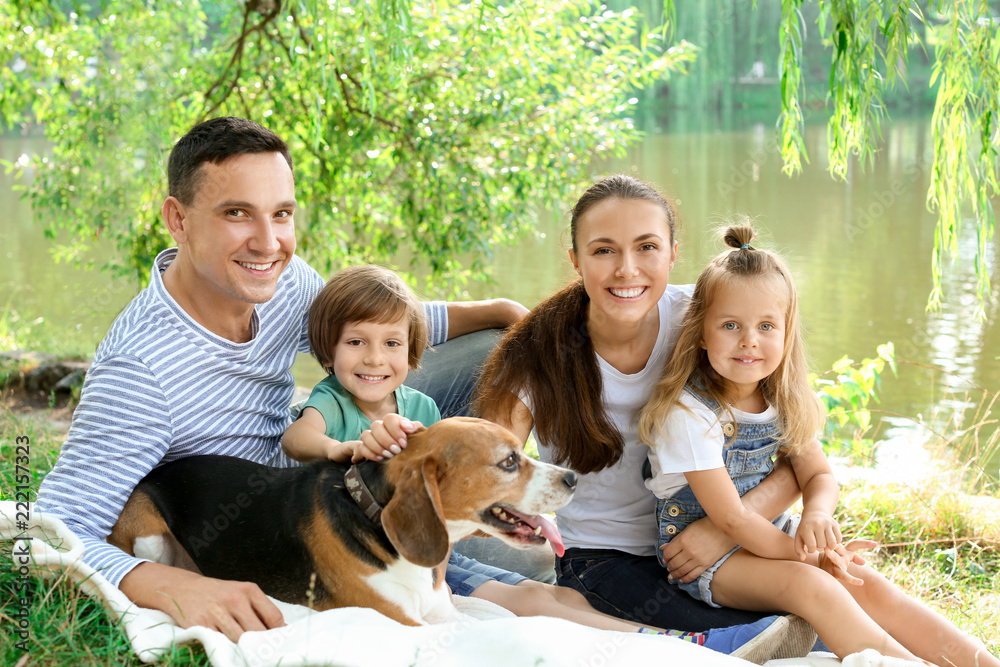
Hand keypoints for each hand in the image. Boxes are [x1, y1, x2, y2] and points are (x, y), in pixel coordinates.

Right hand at [119, 562, 284, 641]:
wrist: (183, 589)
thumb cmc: (217, 594)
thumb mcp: (241, 593)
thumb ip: (259, 609)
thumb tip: (280, 630)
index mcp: (249, 590)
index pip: (273, 617)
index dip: (279, 634)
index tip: (279, 644)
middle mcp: (234, 599)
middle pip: (258, 632)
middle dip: (263, 646)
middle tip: (265, 655)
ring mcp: (217, 613)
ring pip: (239, 640)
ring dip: (245, 651)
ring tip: (249, 657)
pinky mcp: (200, 625)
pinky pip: (219, 643)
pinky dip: (226, 651)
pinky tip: (231, 654)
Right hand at [359, 414, 421, 460]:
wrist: (403, 457)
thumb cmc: (411, 443)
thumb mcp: (416, 435)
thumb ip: (415, 428)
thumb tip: (407, 426)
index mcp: (393, 422)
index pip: (389, 418)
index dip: (395, 430)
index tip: (403, 443)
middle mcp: (380, 426)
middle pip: (375, 425)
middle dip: (386, 440)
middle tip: (396, 451)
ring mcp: (371, 436)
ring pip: (365, 435)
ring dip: (377, 446)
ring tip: (388, 455)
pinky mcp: (364, 447)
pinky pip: (361, 447)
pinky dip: (370, 453)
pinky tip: (380, 458)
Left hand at [659, 517, 735, 582]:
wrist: (724, 529)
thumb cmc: (705, 526)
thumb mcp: (688, 529)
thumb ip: (675, 540)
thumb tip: (663, 548)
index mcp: (683, 541)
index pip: (668, 553)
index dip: (665, 557)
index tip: (665, 559)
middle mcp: (689, 551)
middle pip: (674, 563)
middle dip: (669, 567)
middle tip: (668, 568)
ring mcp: (698, 559)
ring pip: (682, 571)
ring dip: (675, 574)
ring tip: (672, 575)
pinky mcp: (706, 565)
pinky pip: (693, 575)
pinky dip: (685, 579)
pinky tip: (681, 580)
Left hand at [794, 510, 842, 558]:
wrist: (814, 514)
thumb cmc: (805, 529)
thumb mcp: (799, 537)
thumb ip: (799, 549)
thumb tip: (803, 558)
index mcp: (807, 528)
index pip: (812, 546)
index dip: (811, 550)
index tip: (810, 547)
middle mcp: (817, 524)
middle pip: (822, 545)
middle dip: (820, 547)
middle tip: (817, 543)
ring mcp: (827, 523)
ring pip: (832, 543)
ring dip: (829, 546)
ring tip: (824, 543)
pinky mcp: (835, 523)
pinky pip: (839, 539)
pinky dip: (836, 542)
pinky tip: (830, 540)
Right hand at [816, 539, 875, 585]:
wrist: (813, 565)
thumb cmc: (830, 562)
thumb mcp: (842, 559)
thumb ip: (853, 558)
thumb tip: (864, 562)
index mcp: (843, 550)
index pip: (855, 544)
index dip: (865, 544)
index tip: (876, 544)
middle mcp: (840, 553)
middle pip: (852, 546)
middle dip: (863, 544)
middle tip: (874, 543)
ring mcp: (835, 561)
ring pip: (840, 558)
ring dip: (841, 557)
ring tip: (842, 557)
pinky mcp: (833, 571)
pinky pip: (844, 575)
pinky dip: (852, 579)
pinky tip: (860, 582)